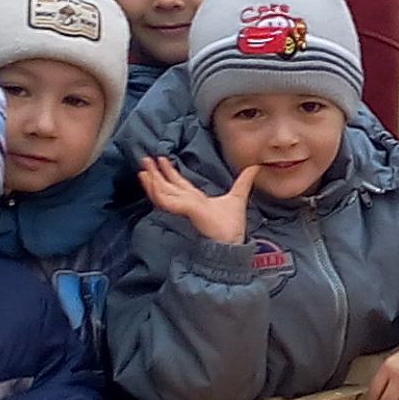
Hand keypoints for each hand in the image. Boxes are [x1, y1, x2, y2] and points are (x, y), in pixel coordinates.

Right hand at [137, 155, 257, 245]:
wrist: (231, 241)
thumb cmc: (231, 225)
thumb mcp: (238, 196)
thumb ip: (244, 181)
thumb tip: (256, 167)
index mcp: (196, 199)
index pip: (179, 183)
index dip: (169, 171)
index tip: (161, 158)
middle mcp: (187, 202)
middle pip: (166, 186)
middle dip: (155, 174)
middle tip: (144, 160)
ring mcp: (184, 206)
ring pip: (162, 192)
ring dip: (151, 181)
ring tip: (142, 170)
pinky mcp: (185, 210)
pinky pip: (166, 201)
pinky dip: (156, 192)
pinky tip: (150, 182)